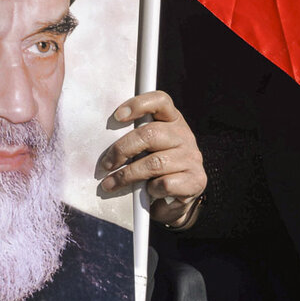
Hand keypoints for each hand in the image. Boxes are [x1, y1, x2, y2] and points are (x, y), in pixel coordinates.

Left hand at [98, 91, 205, 228]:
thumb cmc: (155, 168)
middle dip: (122, 150)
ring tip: (110, 184)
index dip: (138, 104)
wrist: (176, 199)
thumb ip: (135, 138)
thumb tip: (103, 143)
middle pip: (150, 134)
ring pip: (154, 163)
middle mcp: (184, 135)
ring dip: (127, 175)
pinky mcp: (195, 181)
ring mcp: (192, 158)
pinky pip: (165, 184)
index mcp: (172, 120)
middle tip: (106, 164)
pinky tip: (147, 192)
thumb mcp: (147, 148)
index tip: (117, 116)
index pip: (160, 101)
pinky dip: (151, 189)